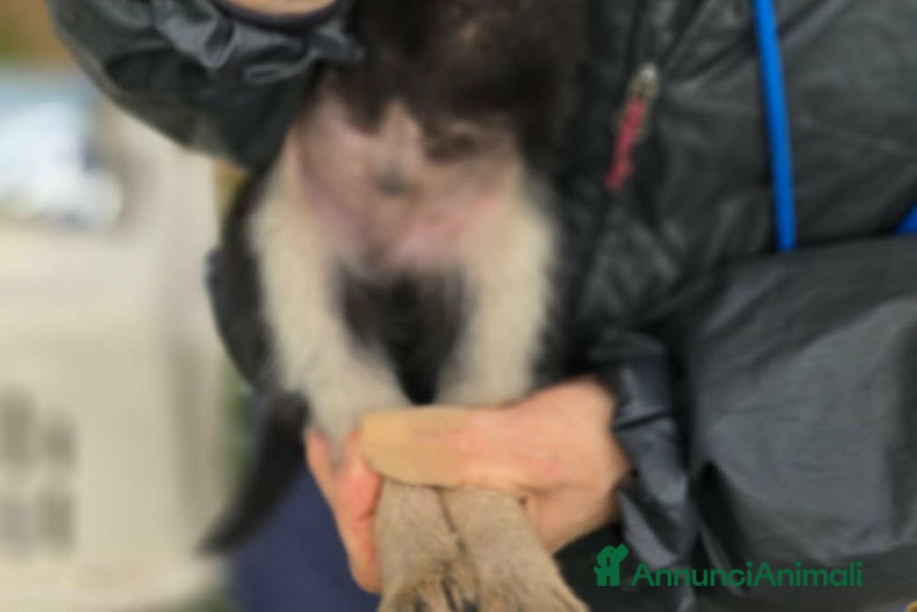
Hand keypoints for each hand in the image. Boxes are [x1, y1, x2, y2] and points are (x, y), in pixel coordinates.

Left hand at [305, 377, 631, 593]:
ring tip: (334, 421)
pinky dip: (376, 448)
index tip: (353, 449)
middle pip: (372, 533)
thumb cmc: (599, 440)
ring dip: (352, 465)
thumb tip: (375, 440)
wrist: (647, 422)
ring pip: (383, 504)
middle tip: (330, 426)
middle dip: (341, 482)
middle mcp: (464, 540)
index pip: (384, 559)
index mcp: (478, 553)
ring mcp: (464, 509)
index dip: (355, 511)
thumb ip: (458, 446)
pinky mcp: (467, 477)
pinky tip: (364, 419)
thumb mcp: (531, 440)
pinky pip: (404, 476)